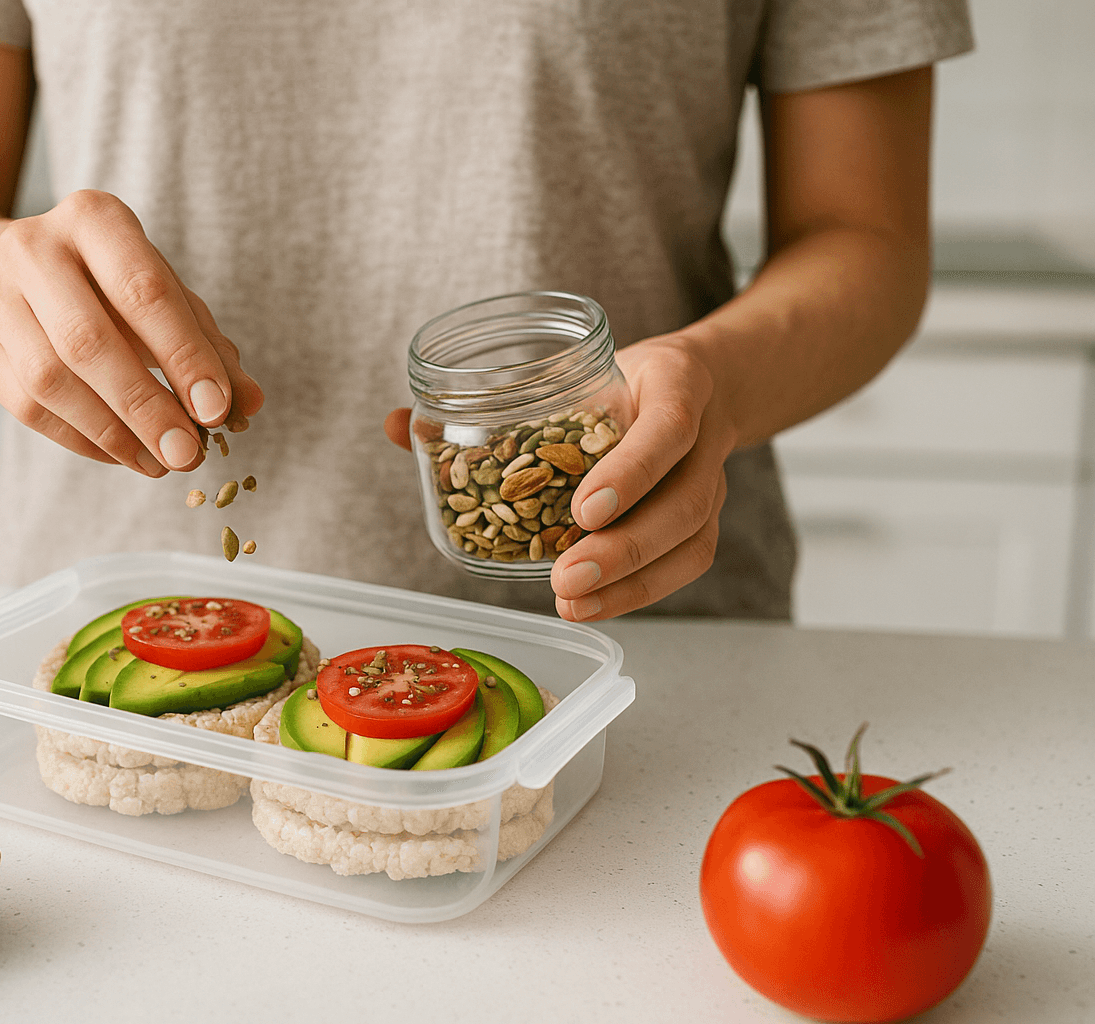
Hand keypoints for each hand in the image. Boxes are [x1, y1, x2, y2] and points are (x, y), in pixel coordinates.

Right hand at [0, 190, 263, 475]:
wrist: (21, 272)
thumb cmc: (112, 284)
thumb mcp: (167, 295)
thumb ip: (210, 347)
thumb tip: (247, 405)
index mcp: (94, 218)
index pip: (144, 291)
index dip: (183, 356)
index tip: (216, 411)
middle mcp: (34, 249)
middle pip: (87, 340)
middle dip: (144, 406)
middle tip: (188, 453)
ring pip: (50, 380)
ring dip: (112, 432)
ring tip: (160, 462)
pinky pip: (27, 408)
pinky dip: (82, 440)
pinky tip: (123, 454)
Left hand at [383, 334, 733, 619]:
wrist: (699, 384)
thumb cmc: (617, 379)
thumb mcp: (571, 370)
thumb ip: (488, 401)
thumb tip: (397, 425)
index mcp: (674, 382)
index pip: (666, 427)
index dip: (629, 472)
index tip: (583, 510)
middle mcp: (703, 435)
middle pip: (682, 500)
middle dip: (625, 546)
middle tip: (565, 576)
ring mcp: (711, 480)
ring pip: (690, 540)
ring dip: (631, 580)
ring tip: (572, 601)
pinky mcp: (705, 518)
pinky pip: (686, 563)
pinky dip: (640, 590)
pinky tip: (594, 604)